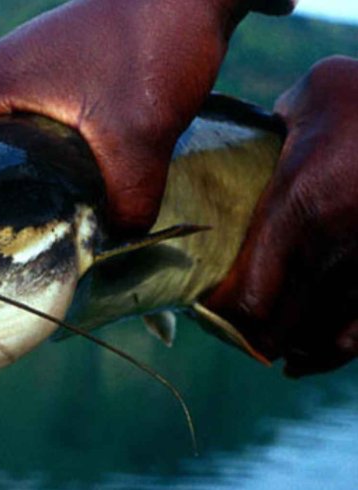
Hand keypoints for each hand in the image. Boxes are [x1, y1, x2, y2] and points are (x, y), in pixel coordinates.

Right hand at [0, 0, 293, 232]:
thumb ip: (127, 199)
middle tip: (4, 231)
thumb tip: (118, 239)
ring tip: (40, 213)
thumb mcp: (140, 135)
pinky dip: (41, 151)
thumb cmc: (150, 47)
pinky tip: (73, 177)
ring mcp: (26, 68)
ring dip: (15, 171)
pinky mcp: (56, 69)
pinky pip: (30, 118)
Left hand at [205, 56, 357, 376]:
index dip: (219, 311)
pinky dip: (329, 354)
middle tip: (227, 327)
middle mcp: (333, 248)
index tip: (203, 305)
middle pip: (275, 324)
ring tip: (262, 346)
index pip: (245, 292)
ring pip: (316, 337)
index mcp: (298, 206)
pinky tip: (305, 359)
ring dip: (285, 346)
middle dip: (246, 334)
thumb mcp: (311, 96)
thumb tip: (240, 143)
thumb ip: (268, 128)